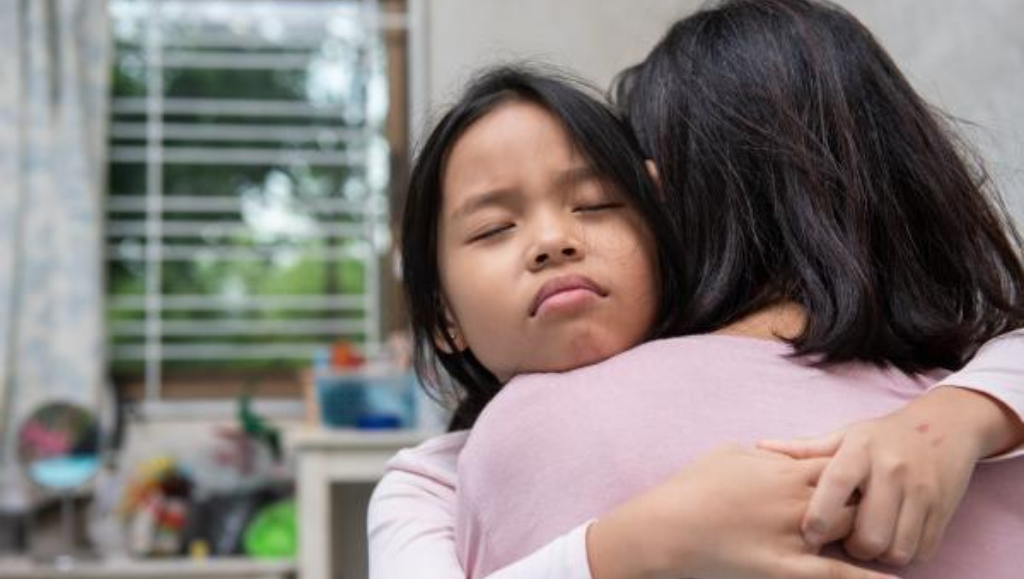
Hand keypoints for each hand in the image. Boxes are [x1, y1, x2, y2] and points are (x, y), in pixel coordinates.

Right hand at [587, 445, 899, 578]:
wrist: (668, 527)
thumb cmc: (692, 488)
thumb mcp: (728, 454)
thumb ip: (763, 453)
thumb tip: (777, 451)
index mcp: (785, 469)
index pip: (841, 463)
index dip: (858, 470)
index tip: (871, 475)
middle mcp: (798, 500)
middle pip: (857, 496)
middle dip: (875, 501)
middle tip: (891, 506)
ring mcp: (795, 535)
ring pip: (854, 531)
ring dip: (876, 534)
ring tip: (902, 539)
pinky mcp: (786, 567)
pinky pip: (837, 574)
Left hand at [758, 386, 1018, 565]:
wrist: (944, 425)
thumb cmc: (881, 436)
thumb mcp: (844, 435)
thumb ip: (805, 449)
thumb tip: (761, 446)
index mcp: (861, 450)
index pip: (836, 485)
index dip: (819, 516)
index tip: (809, 533)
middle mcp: (893, 470)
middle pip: (870, 532)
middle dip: (854, 547)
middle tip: (846, 541)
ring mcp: (922, 491)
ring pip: (897, 548)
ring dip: (880, 555)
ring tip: (870, 541)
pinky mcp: (944, 510)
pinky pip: (922, 550)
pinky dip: (905, 554)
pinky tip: (894, 539)